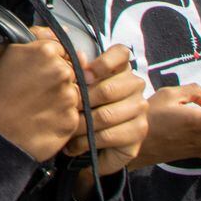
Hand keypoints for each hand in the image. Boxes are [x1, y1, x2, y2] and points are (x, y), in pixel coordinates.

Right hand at [0, 28, 81, 162]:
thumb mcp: (3, 52)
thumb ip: (33, 36)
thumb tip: (55, 33)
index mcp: (45, 51)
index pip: (61, 49)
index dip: (49, 62)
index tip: (37, 73)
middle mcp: (61, 71)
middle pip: (70, 71)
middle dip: (57, 80)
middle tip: (35, 92)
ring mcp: (69, 96)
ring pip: (74, 92)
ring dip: (60, 98)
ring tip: (37, 107)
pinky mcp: (72, 119)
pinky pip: (73, 115)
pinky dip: (61, 117)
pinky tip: (42, 119)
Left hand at [62, 45, 149, 177]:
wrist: (102, 140)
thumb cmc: (83, 107)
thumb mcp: (76, 87)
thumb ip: (75, 68)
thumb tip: (78, 56)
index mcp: (120, 67)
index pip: (121, 53)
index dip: (102, 63)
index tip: (83, 76)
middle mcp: (135, 84)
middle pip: (107, 89)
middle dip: (79, 103)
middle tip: (60, 111)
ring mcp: (140, 108)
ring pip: (106, 115)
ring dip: (80, 126)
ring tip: (64, 131)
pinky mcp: (138, 131)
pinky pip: (109, 136)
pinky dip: (86, 142)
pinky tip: (73, 146)